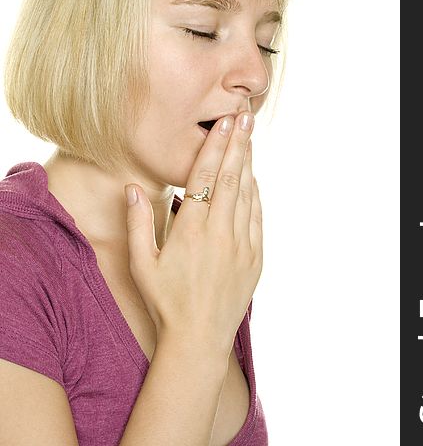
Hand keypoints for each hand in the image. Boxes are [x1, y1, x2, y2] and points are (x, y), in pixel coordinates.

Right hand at [124, 111, 262, 355]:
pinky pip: (257, 216)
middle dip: (237, 143)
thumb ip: (138, 222)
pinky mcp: (255, 257)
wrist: (199, 339)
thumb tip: (132, 187)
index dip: (214, 146)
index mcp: (192, 230)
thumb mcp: (142, 264)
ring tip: (249, 138)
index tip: (223, 123)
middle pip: (231, 177)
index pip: (205, 177)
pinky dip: (255, 193)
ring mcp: (242, 244)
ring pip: (247, 193)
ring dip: (248, 163)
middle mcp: (221, 232)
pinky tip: (253, 178)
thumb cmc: (166, 302)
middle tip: (244, 116)